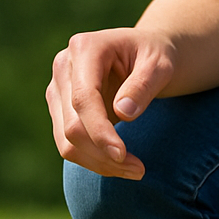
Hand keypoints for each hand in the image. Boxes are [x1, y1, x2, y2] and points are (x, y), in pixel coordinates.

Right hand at [47, 27, 175, 179]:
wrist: (148, 54)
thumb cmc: (156, 55)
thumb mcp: (160, 65)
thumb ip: (143, 85)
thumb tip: (123, 113)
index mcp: (85, 48)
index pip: (83, 99)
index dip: (100, 131)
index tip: (123, 155)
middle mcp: (63, 67)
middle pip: (72, 125)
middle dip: (103, 154)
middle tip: (139, 170)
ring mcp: (58, 90)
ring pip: (66, 141)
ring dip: (98, 163)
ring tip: (135, 170)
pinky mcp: (61, 110)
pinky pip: (70, 145)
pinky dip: (94, 160)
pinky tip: (121, 164)